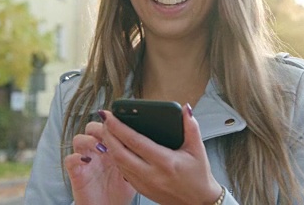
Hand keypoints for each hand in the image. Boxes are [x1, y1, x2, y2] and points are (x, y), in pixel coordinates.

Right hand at [64, 121, 135, 204]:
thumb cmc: (119, 192)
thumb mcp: (133, 171)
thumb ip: (136, 157)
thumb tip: (151, 143)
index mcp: (109, 148)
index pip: (107, 127)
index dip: (112, 122)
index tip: (121, 121)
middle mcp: (96, 152)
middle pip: (91, 127)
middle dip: (100, 128)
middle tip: (110, 134)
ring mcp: (85, 161)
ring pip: (78, 139)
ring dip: (89, 140)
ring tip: (101, 148)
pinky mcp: (76, 173)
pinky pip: (69, 159)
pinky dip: (76, 157)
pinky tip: (87, 161)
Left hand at [100, 104, 222, 204]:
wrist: (198, 202)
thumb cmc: (198, 175)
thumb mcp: (198, 149)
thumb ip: (191, 127)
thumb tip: (184, 108)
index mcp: (165, 162)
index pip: (135, 141)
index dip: (119, 127)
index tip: (110, 115)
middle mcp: (152, 174)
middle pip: (120, 153)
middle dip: (108, 135)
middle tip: (104, 121)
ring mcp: (144, 183)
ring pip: (118, 163)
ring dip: (110, 146)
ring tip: (107, 131)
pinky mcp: (141, 189)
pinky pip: (123, 171)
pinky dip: (116, 157)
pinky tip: (115, 147)